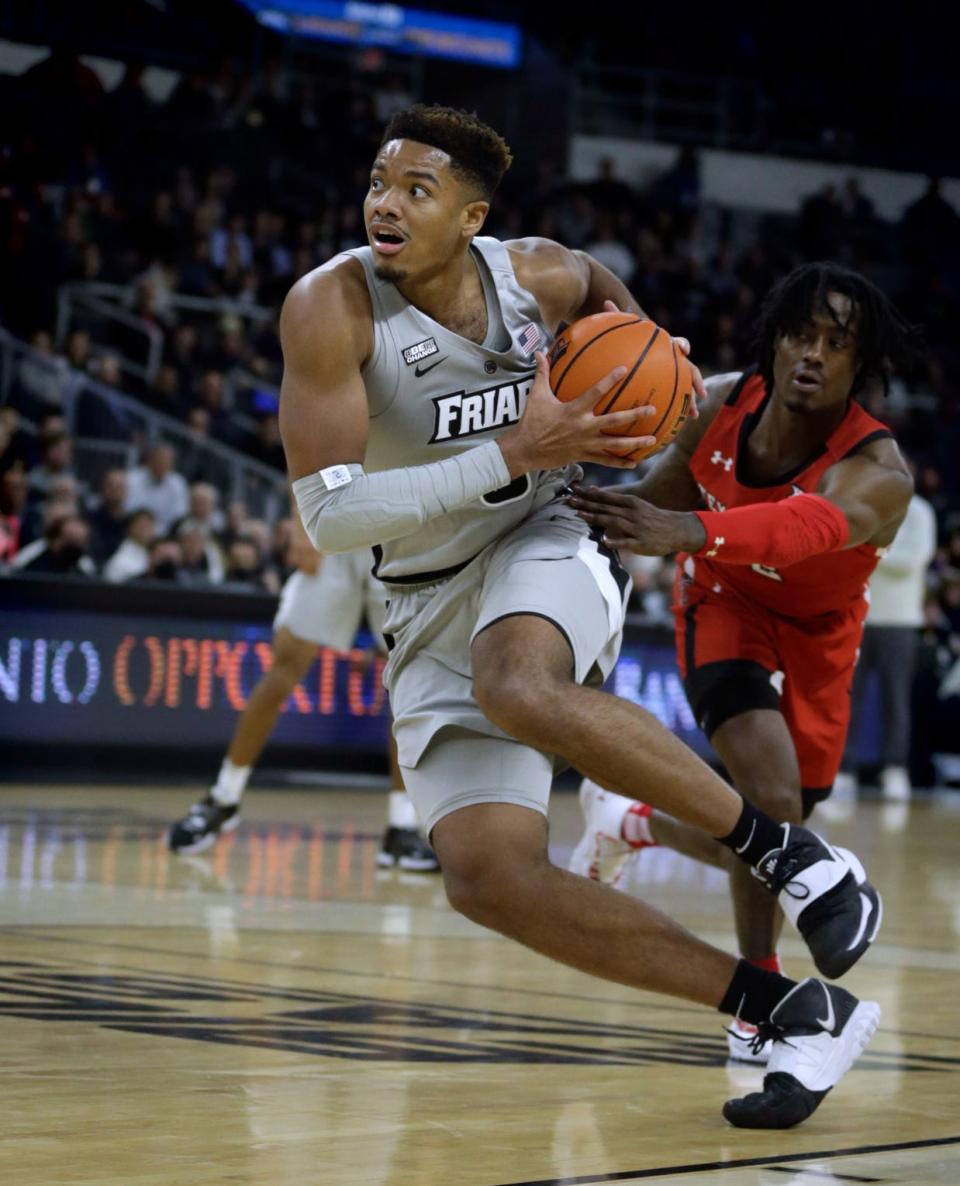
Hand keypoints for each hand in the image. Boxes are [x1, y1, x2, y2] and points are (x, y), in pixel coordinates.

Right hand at [497, 351, 656, 476]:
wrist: (525, 451)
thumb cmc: (531, 422)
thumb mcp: (537, 396)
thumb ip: (542, 374)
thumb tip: (539, 353)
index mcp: (574, 410)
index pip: (596, 392)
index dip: (610, 380)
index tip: (625, 370)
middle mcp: (584, 427)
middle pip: (615, 420)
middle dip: (634, 415)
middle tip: (651, 409)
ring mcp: (586, 443)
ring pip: (615, 444)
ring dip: (635, 442)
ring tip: (652, 439)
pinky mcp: (584, 456)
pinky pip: (605, 461)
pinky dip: (620, 463)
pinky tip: (634, 463)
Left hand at [567, 483, 706, 554]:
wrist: (677, 529)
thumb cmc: (652, 518)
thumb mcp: (636, 505)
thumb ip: (616, 501)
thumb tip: (595, 492)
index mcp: (631, 503)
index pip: (606, 497)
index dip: (589, 494)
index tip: (573, 490)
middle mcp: (632, 513)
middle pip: (605, 507)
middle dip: (586, 504)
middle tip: (569, 501)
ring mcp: (636, 527)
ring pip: (613, 521)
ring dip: (595, 518)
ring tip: (579, 515)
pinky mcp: (641, 542)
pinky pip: (626, 541)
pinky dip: (615, 540)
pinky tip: (604, 540)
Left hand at [602, 300, 701, 417]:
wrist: (636, 349)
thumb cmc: (628, 340)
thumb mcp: (622, 330)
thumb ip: (616, 316)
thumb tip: (606, 300)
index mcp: (666, 346)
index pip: (678, 343)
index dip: (682, 346)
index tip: (683, 349)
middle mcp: (674, 361)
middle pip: (690, 369)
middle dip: (696, 381)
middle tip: (701, 393)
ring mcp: (674, 375)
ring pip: (687, 388)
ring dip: (692, 401)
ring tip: (695, 415)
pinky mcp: (669, 388)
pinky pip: (675, 402)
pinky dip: (675, 414)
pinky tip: (673, 429)